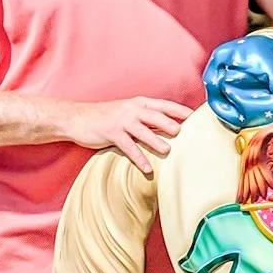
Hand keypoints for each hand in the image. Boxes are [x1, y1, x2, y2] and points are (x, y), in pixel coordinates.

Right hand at [67, 97, 192, 173]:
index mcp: (139, 103)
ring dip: (156, 141)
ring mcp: (122, 122)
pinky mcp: (111, 134)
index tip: (195, 115)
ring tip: (167, 151)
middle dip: (169, 124)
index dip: (179, 110)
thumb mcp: (127, 111)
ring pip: (143, 132)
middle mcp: (132, 110)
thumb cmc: (106, 116)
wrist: (77, 117)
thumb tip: (169, 126)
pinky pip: (128, 147)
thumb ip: (146, 117)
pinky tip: (147, 168)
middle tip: (183, 132)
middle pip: (155, 116)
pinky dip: (139, 158)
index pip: (163, 105)